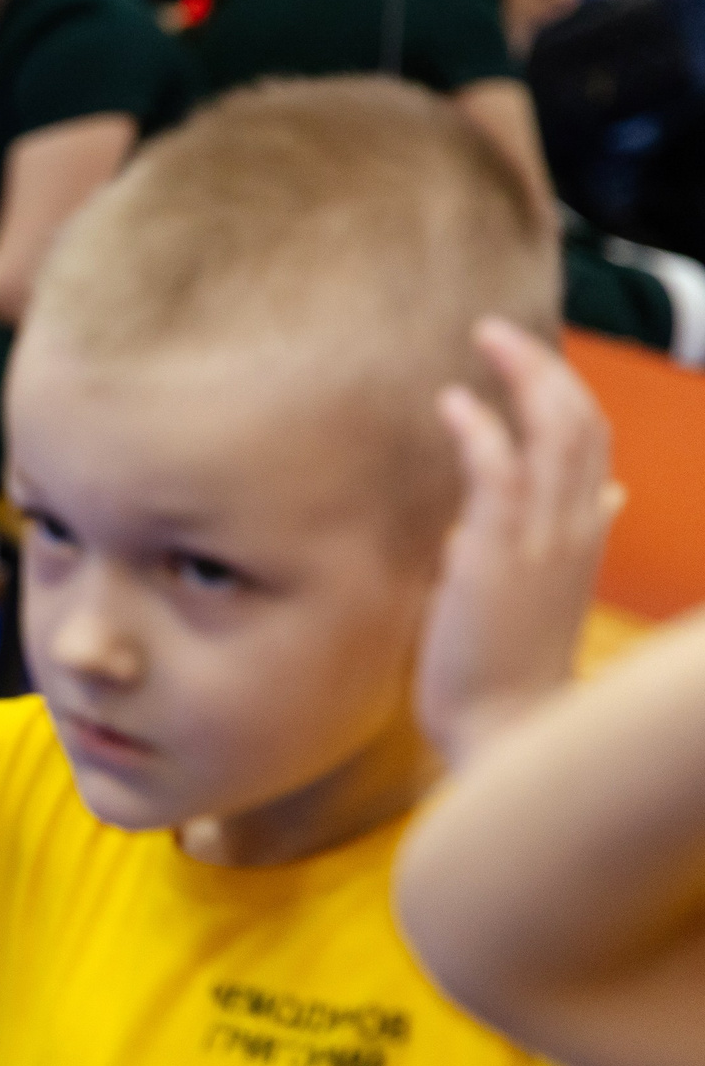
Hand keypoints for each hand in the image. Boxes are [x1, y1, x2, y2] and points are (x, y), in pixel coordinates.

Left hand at [415, 319, 622, 766]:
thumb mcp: (553, 591)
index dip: (564, 392)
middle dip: (545, 366)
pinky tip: (454, 401)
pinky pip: (500, 472)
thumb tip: (611, 496)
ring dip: (522, 374)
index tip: (525, 361)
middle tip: (498, 331)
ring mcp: (541, 541)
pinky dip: (482, 427)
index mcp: (585, 536)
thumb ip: (575, 537)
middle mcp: (574, 530)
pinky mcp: (497, 556)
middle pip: (583, 422)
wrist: (506, 735)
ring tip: (486, 337)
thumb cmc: (514, 668)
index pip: (593, 443)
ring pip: (556, 432)